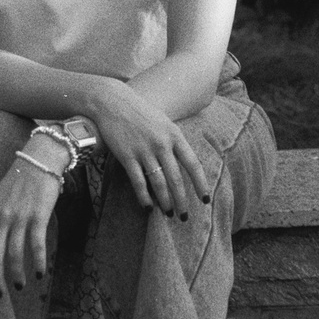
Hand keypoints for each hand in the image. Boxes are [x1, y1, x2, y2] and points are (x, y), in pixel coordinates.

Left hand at [0, 143, 61, 295]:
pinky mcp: (39, 216)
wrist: (40, 160)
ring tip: (20, 285)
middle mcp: (1, 218)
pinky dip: (38, 262)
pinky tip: (41, 273)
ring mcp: (20, 217)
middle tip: (1, 293)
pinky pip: (36, 245)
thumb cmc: (18, 182)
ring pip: (15, 255)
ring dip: (16, 274)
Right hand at [91, 82, 214, 218]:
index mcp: (175, 135)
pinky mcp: (127, 156)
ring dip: (165, 202)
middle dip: (182, 200)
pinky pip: (138, 182)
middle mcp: (162, 144)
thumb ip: (174, 141)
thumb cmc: (140, 112)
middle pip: (176, 178)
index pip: (193, 164)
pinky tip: (148, 207)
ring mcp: (144, 150)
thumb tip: (183, 162)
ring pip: (159, 183)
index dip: (201, 184)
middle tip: (184, 217)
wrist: (113, 102)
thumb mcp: (163, 123)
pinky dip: (144, 197)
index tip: (205, 200)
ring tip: (169, 214)